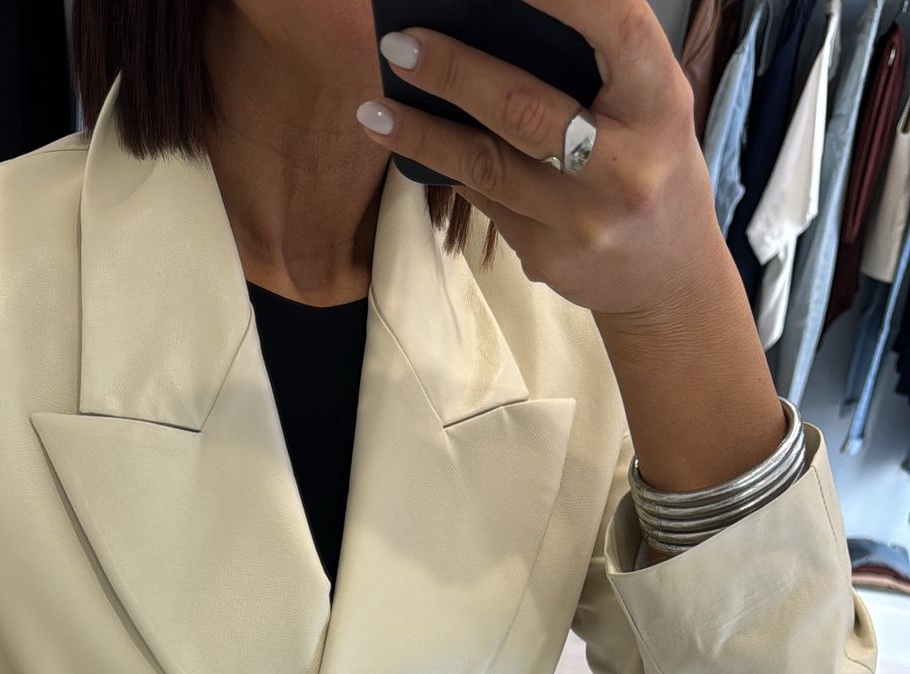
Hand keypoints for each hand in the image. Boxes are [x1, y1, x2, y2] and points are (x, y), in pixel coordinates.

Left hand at [358, 0, 726, 326]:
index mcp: (660, 104)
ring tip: (372, 109)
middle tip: (399, 43)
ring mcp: (585, 220)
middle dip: (454, 73)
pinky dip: (446, 168)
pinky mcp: (550, 259)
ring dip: (422, 135)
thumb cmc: (651, 163)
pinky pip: (486, 201)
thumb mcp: (649, 104)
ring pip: (488, 167)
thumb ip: (598, 60)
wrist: (671, 278)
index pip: (615, 29)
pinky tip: (408, 146)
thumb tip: (500, 17)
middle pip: (525, 110)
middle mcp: (626, 165)